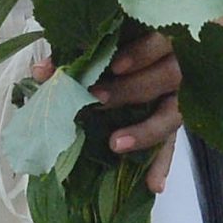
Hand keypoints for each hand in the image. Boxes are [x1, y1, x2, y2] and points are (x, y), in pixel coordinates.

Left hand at [37, 32, 183, 192]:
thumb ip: (81, 51)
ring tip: (116, 145)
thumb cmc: (130, 40)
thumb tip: (41, 71)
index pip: (159, 41)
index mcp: (166, 38)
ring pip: (171, 115)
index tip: (115, 66)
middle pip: (166, 77)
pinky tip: (153, 184)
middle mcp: (181, 67)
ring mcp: (181, 97)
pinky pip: (171, 144)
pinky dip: (161, 165)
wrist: (168, 53)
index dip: (141, 53)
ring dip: (144, 132)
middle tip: (98, 99)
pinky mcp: (175, 120)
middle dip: (131, 90)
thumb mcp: (112, 39)